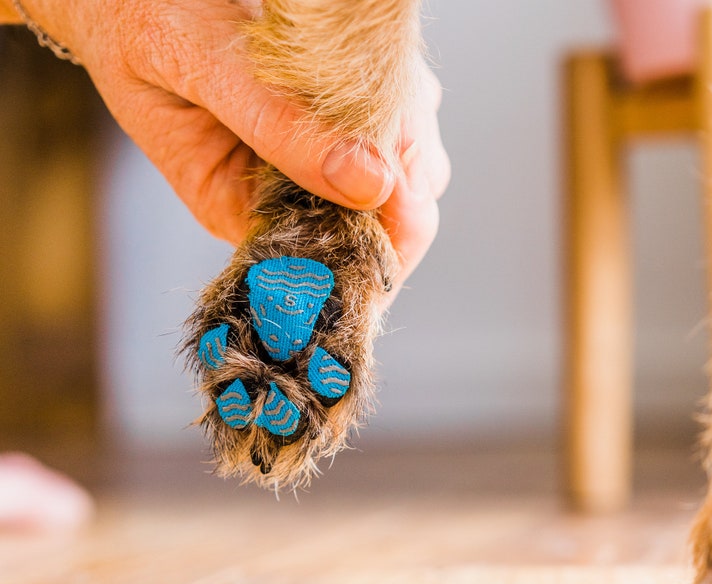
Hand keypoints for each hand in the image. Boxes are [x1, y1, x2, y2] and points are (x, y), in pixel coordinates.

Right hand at [6, 0, 448, 273]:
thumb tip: (366, 185)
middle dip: (403, 171)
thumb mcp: (191, 61)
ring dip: (404, 122)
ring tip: (354, 69)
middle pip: (390, 218)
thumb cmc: (132, 19)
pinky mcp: (349, 114)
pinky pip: (403, 116)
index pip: (334, 260)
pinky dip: (399, 89)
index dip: (383, 237)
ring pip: (408, 165)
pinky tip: (361, 56)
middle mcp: (294, 190)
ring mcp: (326, 152)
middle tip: (386, 105)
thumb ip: (273, 123)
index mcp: (243, 207)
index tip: (398, 189)